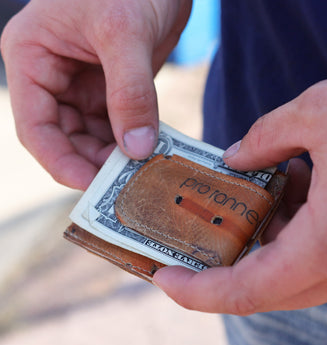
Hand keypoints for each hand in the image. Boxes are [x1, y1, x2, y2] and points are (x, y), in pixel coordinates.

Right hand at [1, 0, 191, 189]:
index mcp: (32, 58)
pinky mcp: (111, 90)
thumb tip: (137, 148)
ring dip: (116, 156)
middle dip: (95, 162)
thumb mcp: (125, 32)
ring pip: (92, 137)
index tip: (93, 186)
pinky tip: (150, 151)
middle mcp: (53, 77)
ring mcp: (83, 86)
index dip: (61, 162)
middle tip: (127, 182)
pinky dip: (132, 141)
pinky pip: (117, 126)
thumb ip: (130, 92)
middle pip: (65, 139)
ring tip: (143, 170)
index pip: (35, 127)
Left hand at [153, 62, 326, 313]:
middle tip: (193, 239)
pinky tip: (288, 196)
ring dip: (259, 247)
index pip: (245, 292)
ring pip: (289, 276)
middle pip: (262, 290)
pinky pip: (315, 261)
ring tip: (245, 204)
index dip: (197, 292)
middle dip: (222, 267)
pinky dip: (290, 238)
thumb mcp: (320, 112)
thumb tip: (236, 157)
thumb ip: (266, 137)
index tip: (164, 278)